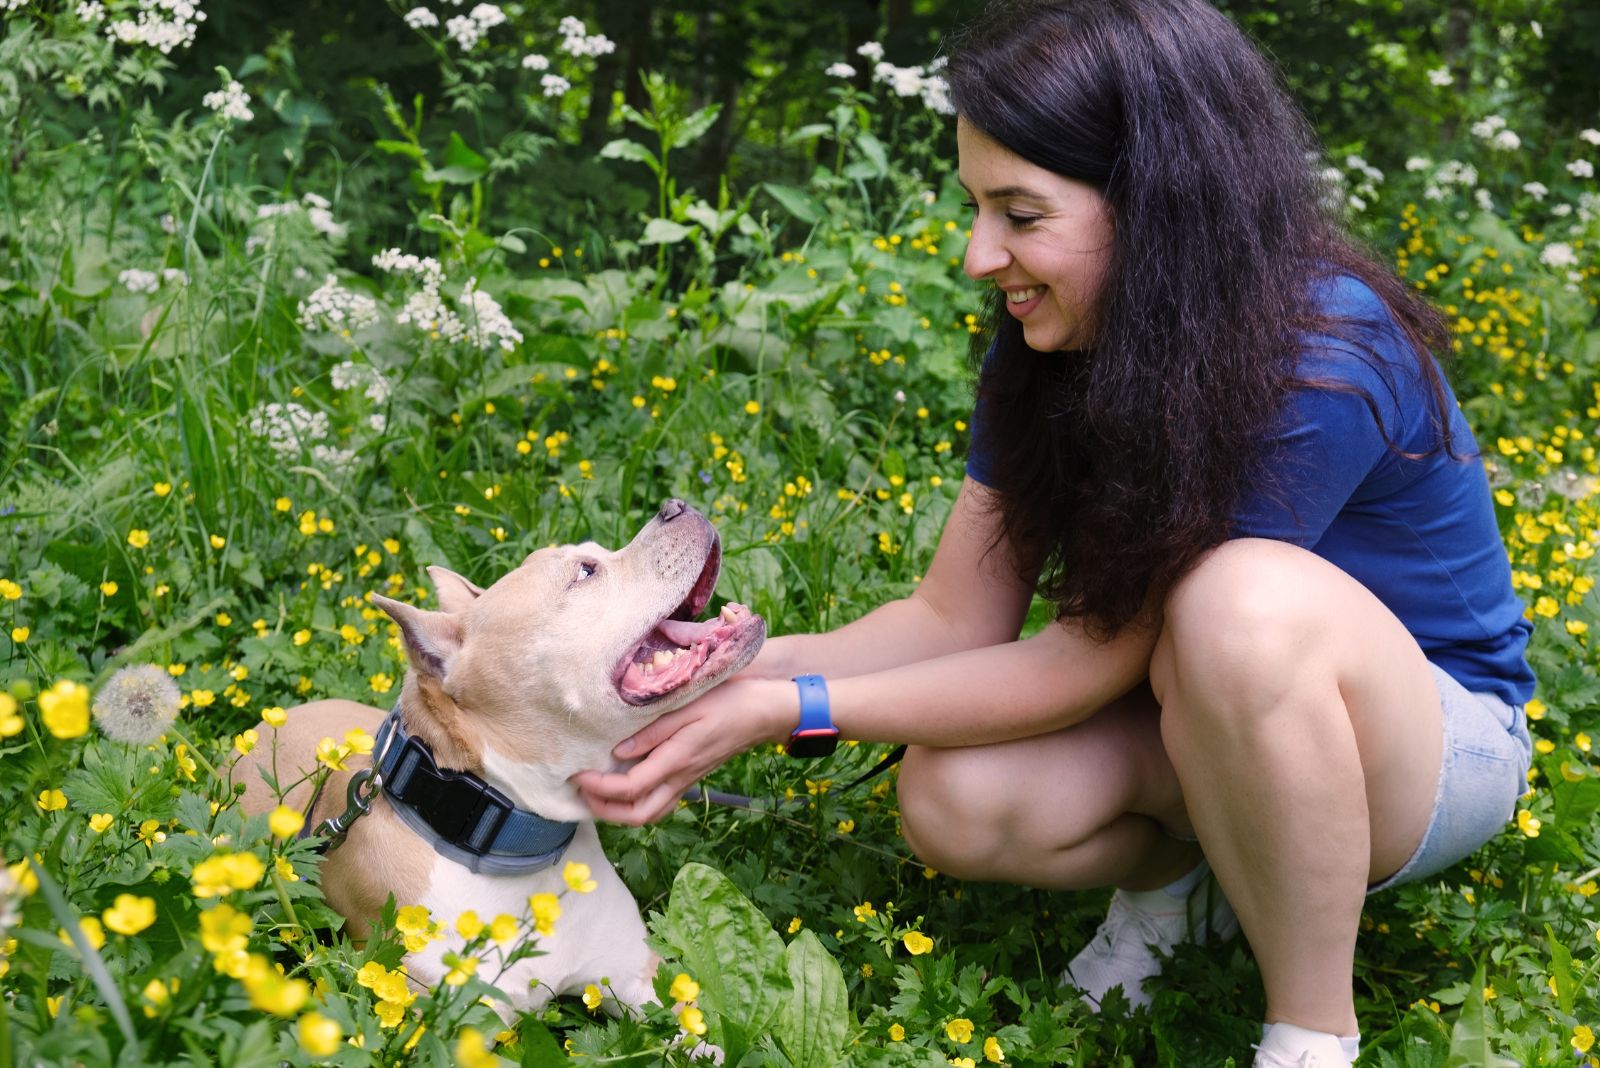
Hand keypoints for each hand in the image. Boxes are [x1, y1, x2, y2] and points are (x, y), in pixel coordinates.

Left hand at [572, 676, 794, 824]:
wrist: (764, 712)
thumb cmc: (728, 702)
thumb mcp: (687, 706)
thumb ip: (652, 731)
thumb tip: (618, 753)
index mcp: (676, 760)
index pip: (629, 789)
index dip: (598, 788)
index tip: (577, 774)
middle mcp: (680, 778)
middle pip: (637, 816)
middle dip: (604, 811)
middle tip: (581, 790)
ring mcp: (687, 781)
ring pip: (649, 815)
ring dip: (619, 813)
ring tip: (597, 793)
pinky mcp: (690, 777)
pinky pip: (660, 803)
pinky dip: (637, 804)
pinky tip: (625, 787)